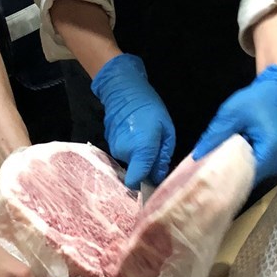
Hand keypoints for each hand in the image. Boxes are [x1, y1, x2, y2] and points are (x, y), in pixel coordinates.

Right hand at [91, 53, 175, 189]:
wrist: (123, 90)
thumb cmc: (150, 108)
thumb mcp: (167, 131)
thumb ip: (163, 157)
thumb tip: (159, 177)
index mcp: (141, 150)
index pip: (136, 181)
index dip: (145, 186)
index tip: (153, 183)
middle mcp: (124, 153)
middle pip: (136, 172)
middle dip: (146, 167)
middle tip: (156, 153)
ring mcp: (114, 148)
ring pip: (130, 162)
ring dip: (138, 157)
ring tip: (146, 140)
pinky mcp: (110, 142)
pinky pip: (124, 153)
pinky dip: (130, 148)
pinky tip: (135, 135)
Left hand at [192, 64, 276, 183]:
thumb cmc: (257, 99)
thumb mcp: (232, 112)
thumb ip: (215, 134)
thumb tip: (197, 156)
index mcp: (272, 151)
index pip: (245, 175)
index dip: (224, 177)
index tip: (206, 177)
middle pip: (249, 178)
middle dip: (227, 176)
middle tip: (206, 175)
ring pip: (253, 175)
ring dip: (235, 172)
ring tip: (215, 170)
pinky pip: (258, 169)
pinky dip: (244, 166)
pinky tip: (229, 163)